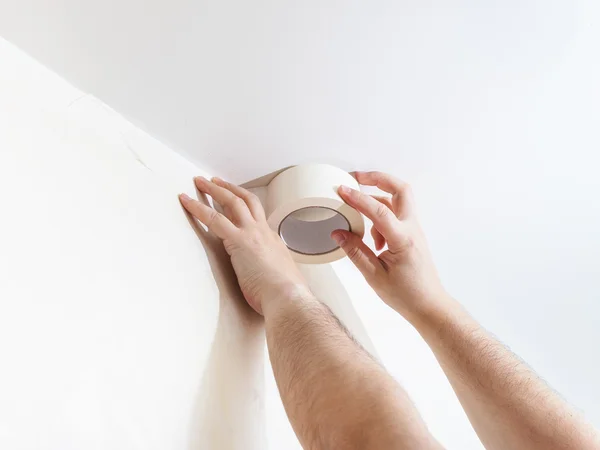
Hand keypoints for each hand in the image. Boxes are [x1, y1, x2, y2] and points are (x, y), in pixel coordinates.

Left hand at [179, 176, 306, 314]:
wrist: (288, 297)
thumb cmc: (284, 295)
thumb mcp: (280, 278)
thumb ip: (271, 273)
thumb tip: (267, 280)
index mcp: (273, 241)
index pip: (257, 216)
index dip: (245, 206)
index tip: (235, 200)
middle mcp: (263, 232)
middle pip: (247, 201)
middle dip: (230, 189)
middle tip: (216, 181)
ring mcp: (252, 234)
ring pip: (231, 203)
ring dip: (214, 190)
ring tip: (200, 182)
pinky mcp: (238, 241)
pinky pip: (214, 219)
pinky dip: (197, 208)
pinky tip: (186, 201)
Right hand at [331, 171, 447, 321]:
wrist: (429, 306)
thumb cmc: (406, 295)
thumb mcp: (374, 276)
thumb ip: (355, 251)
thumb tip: (338, 233)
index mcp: (403, 240)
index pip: (378, 210)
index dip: (358, 198)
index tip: (341, 189)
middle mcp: (412, 230)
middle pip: (400, 189)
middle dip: (378, 178)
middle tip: (356, 177)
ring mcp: (414, 231)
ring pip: (398, 200)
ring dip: (378, 199)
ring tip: (358, 211)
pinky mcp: (411, 235)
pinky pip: (395, 215)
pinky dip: (381, 216)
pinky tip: (372, 238)